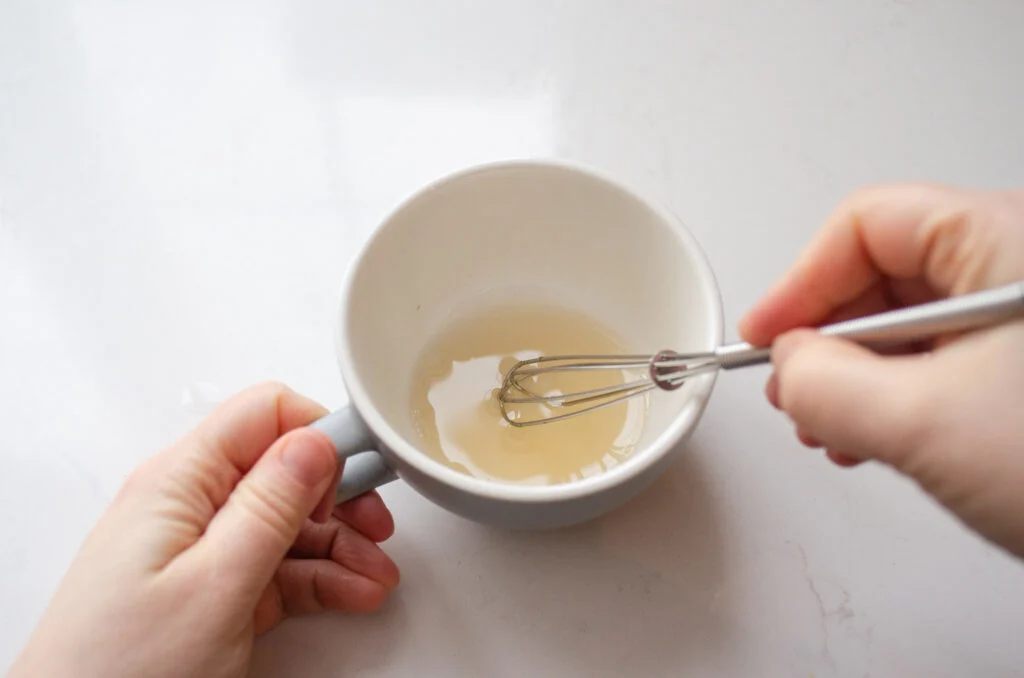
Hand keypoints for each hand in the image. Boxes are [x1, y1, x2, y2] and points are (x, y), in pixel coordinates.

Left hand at [8, 383, 399, 677]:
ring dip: (340, 544)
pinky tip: (352, 591)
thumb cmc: (120, 672)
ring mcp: (201, 550)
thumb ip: (269, 507)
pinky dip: (321, 577)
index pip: (263, 416)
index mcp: (180, 483)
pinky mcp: (212, 588)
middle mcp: (189, 505)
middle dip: (339, 496)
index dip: (321, 432)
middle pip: (284, 471)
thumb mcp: (213, 584)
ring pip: (289, 523)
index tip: (367, 464)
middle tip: (377, 524)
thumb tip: (316, 443)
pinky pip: (279, 566)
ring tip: (375, 575)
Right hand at [740, 184, 1023, 556]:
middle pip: (889, 269)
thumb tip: (787, 368)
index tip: (767, 333)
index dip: (802, 279)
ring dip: (857, 374)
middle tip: (795, 387)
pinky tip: (876, 438)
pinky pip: (947, 361)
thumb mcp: (925, 424)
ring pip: (914, 322)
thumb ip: (826, 385)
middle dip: (828, 335)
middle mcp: (1021, 268)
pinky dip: (899, 396)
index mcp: (1009, 241)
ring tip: (831, 427)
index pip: (869, 223)